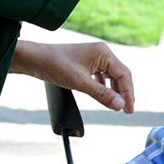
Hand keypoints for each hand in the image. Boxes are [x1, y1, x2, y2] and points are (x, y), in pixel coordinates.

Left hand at [11, 41, 133, 112]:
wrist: (34, 59)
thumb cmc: (55, 65)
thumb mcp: (80, 83)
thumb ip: (102, 94)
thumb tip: (120, 105)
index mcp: (104, 53)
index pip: (124, 74)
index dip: (128, 94)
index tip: (129, 110)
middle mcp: (102, 52)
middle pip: (120, 74)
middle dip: (124, 92)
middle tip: (127, 111)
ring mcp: (94, 57)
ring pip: (112, 75)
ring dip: (115, 90)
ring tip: (117, 105)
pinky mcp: (87, 62)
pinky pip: (102, 75)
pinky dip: (105, 86)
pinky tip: (104, 95)